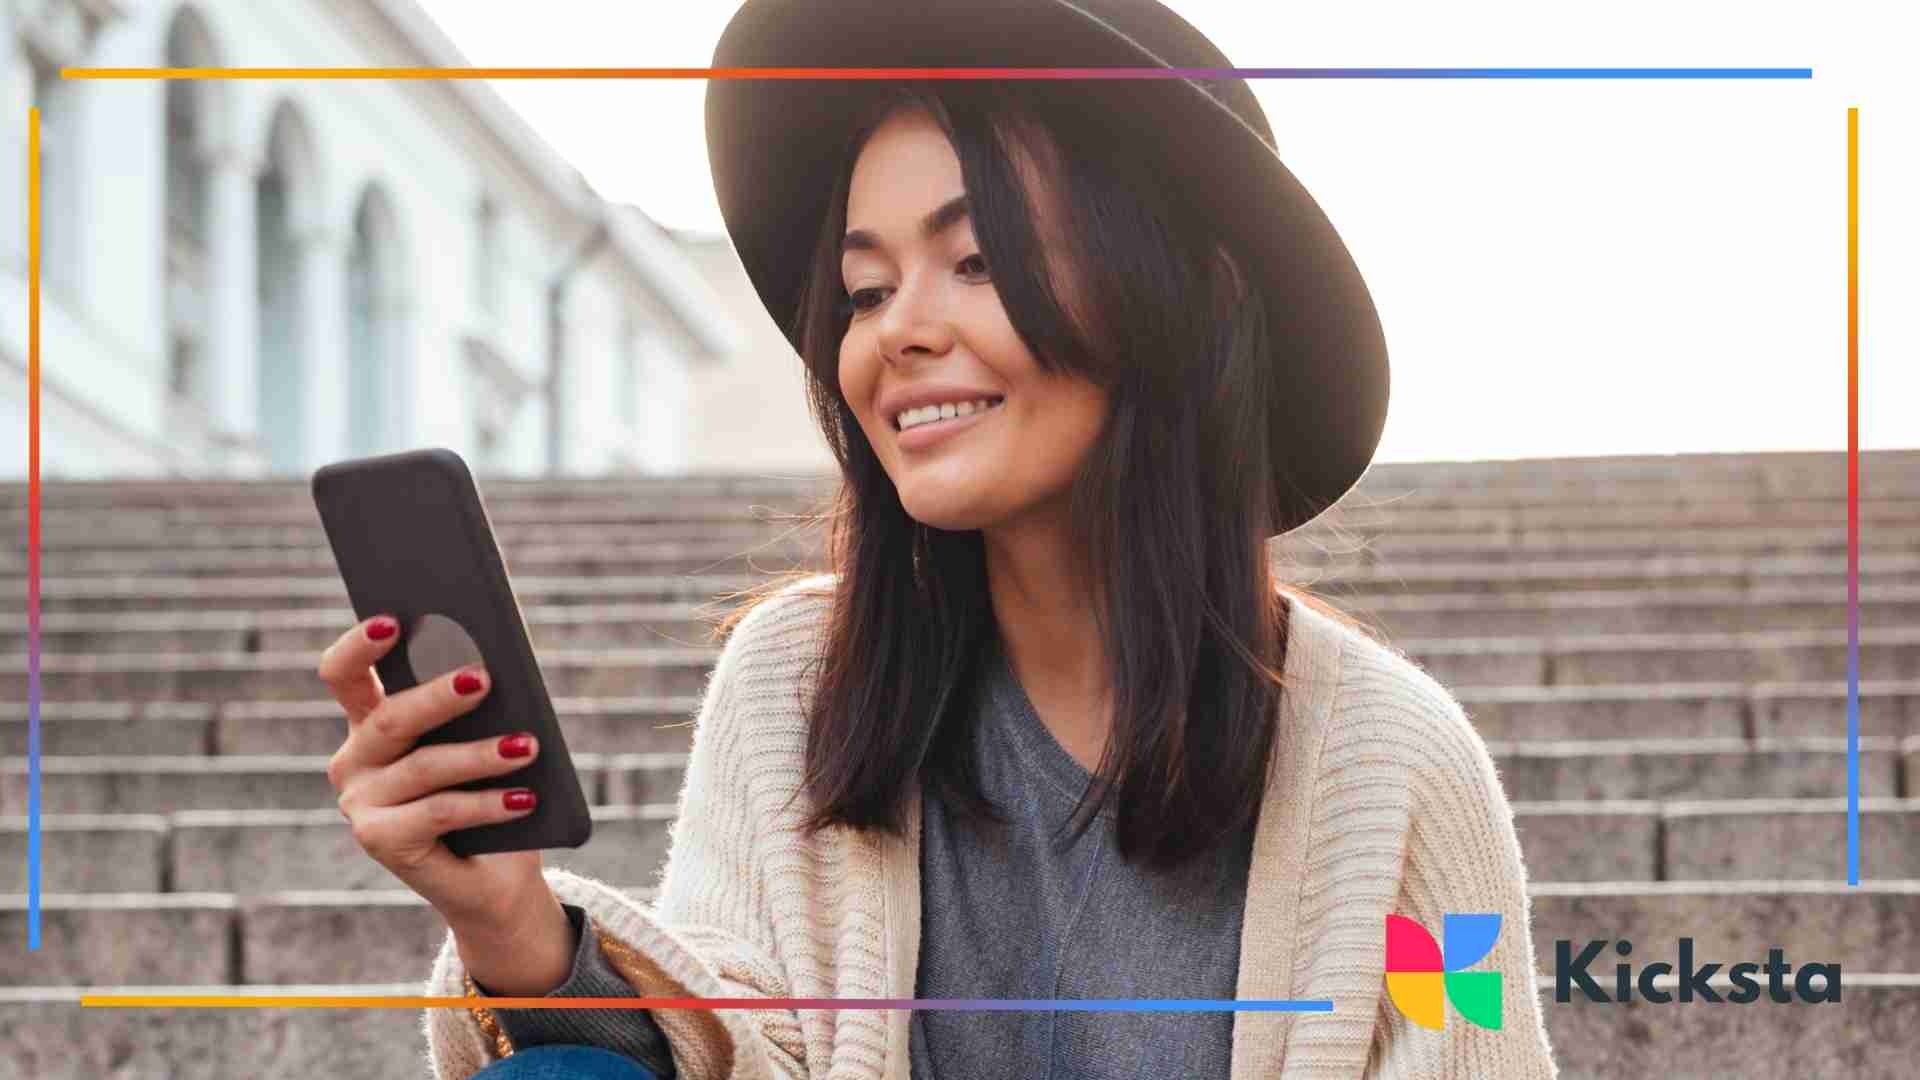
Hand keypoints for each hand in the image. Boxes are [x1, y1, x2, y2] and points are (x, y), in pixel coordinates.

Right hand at [319, 614, 551, 938]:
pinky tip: (523, 798)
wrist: (494, 872)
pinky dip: (486, 803)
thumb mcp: (482, 736)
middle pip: (388, 718)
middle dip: (437, 697)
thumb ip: (475, 703)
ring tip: (528, 745)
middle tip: (485, 678)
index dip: (359, 646)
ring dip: (480, 755)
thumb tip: (491, 664)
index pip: (344, 674)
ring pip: (422, 766)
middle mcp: (354, 759)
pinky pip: (438, 813)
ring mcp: (361, 802)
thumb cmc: (488, 787)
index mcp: (370, 721)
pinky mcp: (379, 841)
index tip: (392, 620)